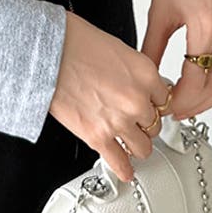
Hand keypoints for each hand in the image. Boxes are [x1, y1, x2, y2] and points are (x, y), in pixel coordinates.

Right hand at [48, 11, 173, 181]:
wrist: (48, 51)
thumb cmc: (75, 43)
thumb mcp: (118, 48)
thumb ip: (134, 72)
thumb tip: (136, 86)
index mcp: (145, 73)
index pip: (164, 99)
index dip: (153, 102)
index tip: (149, 107)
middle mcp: (137, 99)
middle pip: (155, 124)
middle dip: (143, 122)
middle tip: (132, 119)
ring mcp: (119, 121)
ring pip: (143, 147)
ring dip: (135, 143)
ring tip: (128, 141)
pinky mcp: (98, 137)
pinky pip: (121, 163)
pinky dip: (124, 169)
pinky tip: (124, 170)